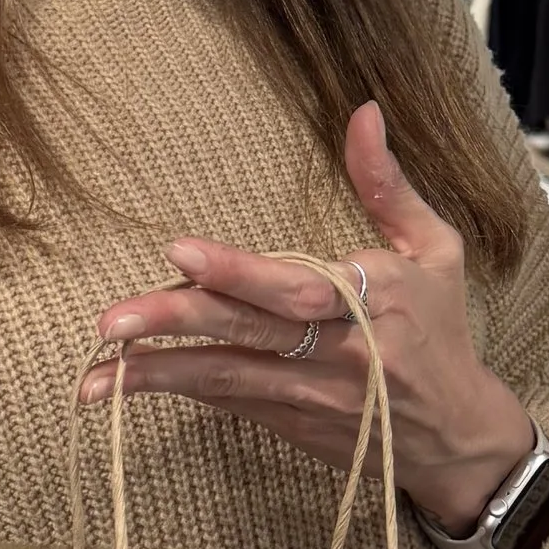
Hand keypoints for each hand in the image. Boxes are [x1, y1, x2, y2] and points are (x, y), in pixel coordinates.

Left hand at [84, 102, 537, 535]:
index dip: (239, 273)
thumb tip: (363, 111)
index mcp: (375, 299)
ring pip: (227, 378)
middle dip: (177, 323)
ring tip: (92, 377)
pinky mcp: (291, 422)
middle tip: (112, 319)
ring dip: (157, 374)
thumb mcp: (434, 250)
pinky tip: (121, 385)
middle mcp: (340, 352)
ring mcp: (311, 395)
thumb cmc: (439, 328)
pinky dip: (176, 390)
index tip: (180, 251)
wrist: (456, 436)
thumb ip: (387, 185)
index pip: (297, 285)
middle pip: (249, 332)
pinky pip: (226, 401)